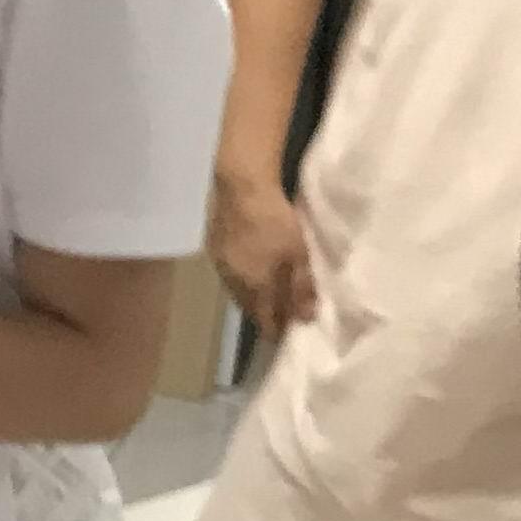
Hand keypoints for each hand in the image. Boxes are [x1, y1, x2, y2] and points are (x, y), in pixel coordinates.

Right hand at [209, 169, 315, 332]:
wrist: (241, 188)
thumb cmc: (275, 222)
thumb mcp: (298, 254)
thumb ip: (302, 287)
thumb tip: (307, 317)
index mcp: (254, 287)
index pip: (265, 321)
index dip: (277, 330)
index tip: (289, 333)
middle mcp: (233, 282)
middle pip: (249, 309)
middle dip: (264, 314)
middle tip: (280, 312)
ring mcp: (220, 266)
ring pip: (237, 292)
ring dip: (252, 297)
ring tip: (267, 292)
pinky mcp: (214, 249)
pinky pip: (229, 274)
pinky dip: (242, 279)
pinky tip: (251, 269)